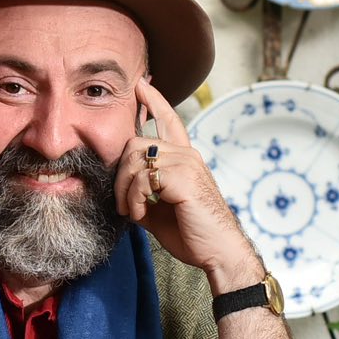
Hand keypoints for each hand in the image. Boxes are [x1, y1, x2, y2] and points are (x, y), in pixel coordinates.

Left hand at [116, 78, 263, 291]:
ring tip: (132, 212)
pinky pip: (142, 178)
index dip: (154, 100)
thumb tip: (121, 192)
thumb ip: (143, 194)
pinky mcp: (183, 178)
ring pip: (135, 160)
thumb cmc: (193, 234)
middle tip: (122, 203)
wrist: (219, 253)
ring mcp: (187, 164)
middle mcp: (187, 155)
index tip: (141, 84)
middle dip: (119, 174)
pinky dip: (133, 199)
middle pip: (135, 143)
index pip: (168, 120)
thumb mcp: (159, 211)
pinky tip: (140, 214)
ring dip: (124, 190)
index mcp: (184, 159)